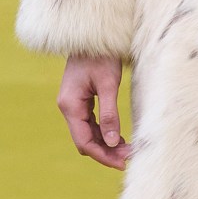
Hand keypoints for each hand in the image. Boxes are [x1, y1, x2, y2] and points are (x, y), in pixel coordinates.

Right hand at [58, 55, 130, 169]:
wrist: (93, 35)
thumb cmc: (101, 55)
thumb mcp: (108, 84)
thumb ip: (109, 114)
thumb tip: (112, 141)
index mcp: (70, 105)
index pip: (84, 141)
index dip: (102, 155)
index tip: (122, 163)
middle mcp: (68, 107)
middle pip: (85, 140)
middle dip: (106, 151)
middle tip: (130, 157)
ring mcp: (73, 104)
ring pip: (88, 133)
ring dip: (106, 143)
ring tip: (128, 149)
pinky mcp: (80, 100)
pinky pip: (90, 124)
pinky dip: (103, 132)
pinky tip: (119, 137)